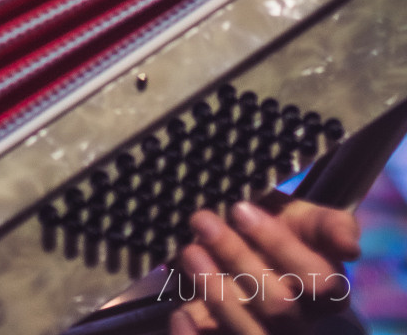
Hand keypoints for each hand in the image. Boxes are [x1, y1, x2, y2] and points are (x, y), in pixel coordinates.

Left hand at [171, 197, 359, 331]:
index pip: (315, 280)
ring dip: (215, 291)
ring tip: (189, 251)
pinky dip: (195, 334)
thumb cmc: (288, 237)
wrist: (260, 260)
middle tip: (203, 219)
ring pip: (249, 331)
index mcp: (328, 295)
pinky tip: (181, 313)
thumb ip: (333, 226)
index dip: (278, 245)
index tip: (241, 208)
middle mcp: (301, 324)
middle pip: (277, 305)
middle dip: (237, 257)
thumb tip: (351, 247)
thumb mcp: (311, 222)